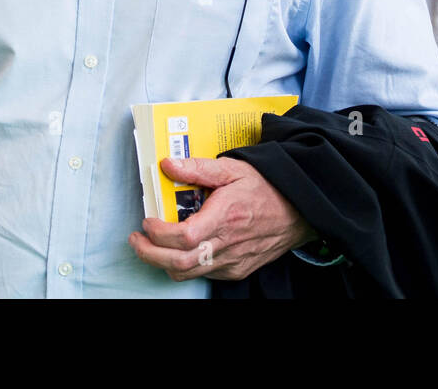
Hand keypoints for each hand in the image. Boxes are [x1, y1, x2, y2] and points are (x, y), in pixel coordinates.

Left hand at [129, 156, 314, 281]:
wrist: (300, 211)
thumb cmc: (268, 188)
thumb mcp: (234, 168)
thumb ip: (199, 168)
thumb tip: (168, 165)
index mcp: (226, 217)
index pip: (183, 237)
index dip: (158, 234)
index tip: (147, 221)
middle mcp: (228, 244)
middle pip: (178, 263)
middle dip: (149, 254)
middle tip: (137, 240)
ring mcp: (233, 261)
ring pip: (188, 273)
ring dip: (163, 262)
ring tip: (153, 245)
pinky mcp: (237, 270)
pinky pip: (204, 273)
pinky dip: (186, 265)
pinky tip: (183, 249)